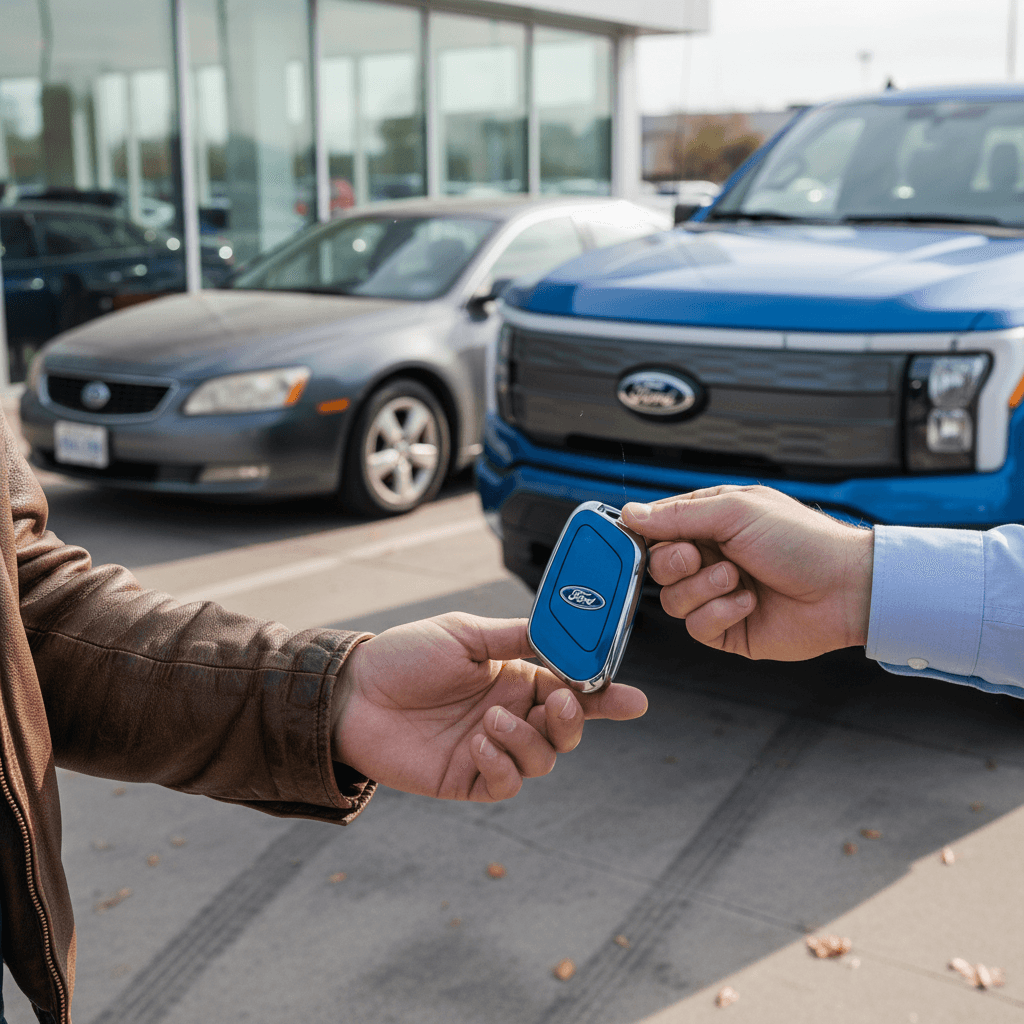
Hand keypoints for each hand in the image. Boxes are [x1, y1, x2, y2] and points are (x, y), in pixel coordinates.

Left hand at [331, 612, 646, 801]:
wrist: (352, 693)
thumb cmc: (405, 656)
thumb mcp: (466, 633)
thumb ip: (517, 637)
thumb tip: (566, 633)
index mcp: (516, 677)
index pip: (572, 689)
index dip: (606, 697)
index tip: (634, 700)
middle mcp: (511, 714)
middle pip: (567, 730)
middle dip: (573, 720)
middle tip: (557, 703)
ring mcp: (491, 748)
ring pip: (543, 759)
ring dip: (528, 739)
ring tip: (491, 719)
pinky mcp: (469, 778)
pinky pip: (507, 783)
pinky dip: (503, 764)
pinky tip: (479, 741)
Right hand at [621, 485, 873, 660]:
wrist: (844, 588)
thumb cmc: (801, 540)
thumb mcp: (735, 511)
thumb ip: (678, 514)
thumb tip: (631, 513)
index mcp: (708, 523)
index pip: (655, 528)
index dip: (646, 536)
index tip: (646, 538)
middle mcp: (709, 558)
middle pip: (656, 567)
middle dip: (676, 563)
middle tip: (703, 556)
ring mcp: (716, 595)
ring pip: (671, 600)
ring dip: (704, 589)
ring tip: (738, 579)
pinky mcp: (727, 629)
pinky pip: (695, 627)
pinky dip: (719, 614)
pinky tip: (748, 602)